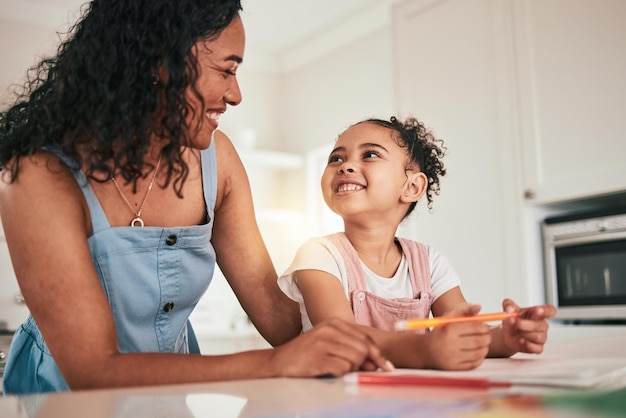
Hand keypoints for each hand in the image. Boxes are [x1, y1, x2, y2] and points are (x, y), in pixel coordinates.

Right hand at [269, 318, 392, 376]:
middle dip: (365, 363)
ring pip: (356, 358)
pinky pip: (343, 368)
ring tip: (336, 368)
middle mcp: (329, 329)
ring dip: (351, 369)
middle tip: (360, 371)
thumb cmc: (306, 356)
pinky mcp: (317, 357)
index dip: (378, 354)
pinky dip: (340, 374)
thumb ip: (351, 349)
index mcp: (334, 323)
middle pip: (363, 348)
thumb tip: (376, 362)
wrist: (278, 363)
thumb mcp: (329, 344)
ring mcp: (323, 342)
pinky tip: (329, 371)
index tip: (386, 367)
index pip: (365, 337)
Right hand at [423, 303, 490, 369]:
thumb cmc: (441, 331)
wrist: (425, 350)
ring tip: (482, 344)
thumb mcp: (449, 317)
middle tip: (487, 336)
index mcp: (450, 329)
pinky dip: (479, 358)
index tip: (485, 327)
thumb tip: (479, 307)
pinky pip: (474, 364)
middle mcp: (450, 344)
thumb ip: (464, 309)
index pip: (476, 328)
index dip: (484, 327)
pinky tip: (477, 353)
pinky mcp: (454, 368)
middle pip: (479, 341)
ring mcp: (452, 357)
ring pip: (479, 353)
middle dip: (487, 338)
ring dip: (485, 348)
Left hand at [500, 298, 556, 354]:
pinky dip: (528, 345)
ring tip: (515, 331)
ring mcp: (541, 337)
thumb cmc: (513, 320)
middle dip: (526, 324)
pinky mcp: (538, 348)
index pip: (550, 310)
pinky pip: (537, 348)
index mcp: (538, 313)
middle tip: (514, 321)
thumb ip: (508, 305)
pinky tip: (520, 341)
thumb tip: (509, 308)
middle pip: (541, 325)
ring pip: (538, 337)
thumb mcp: (509, 309)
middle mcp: (542, 325)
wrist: (507, 334)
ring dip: (524, 333)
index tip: (538, 310)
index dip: (547, 311)